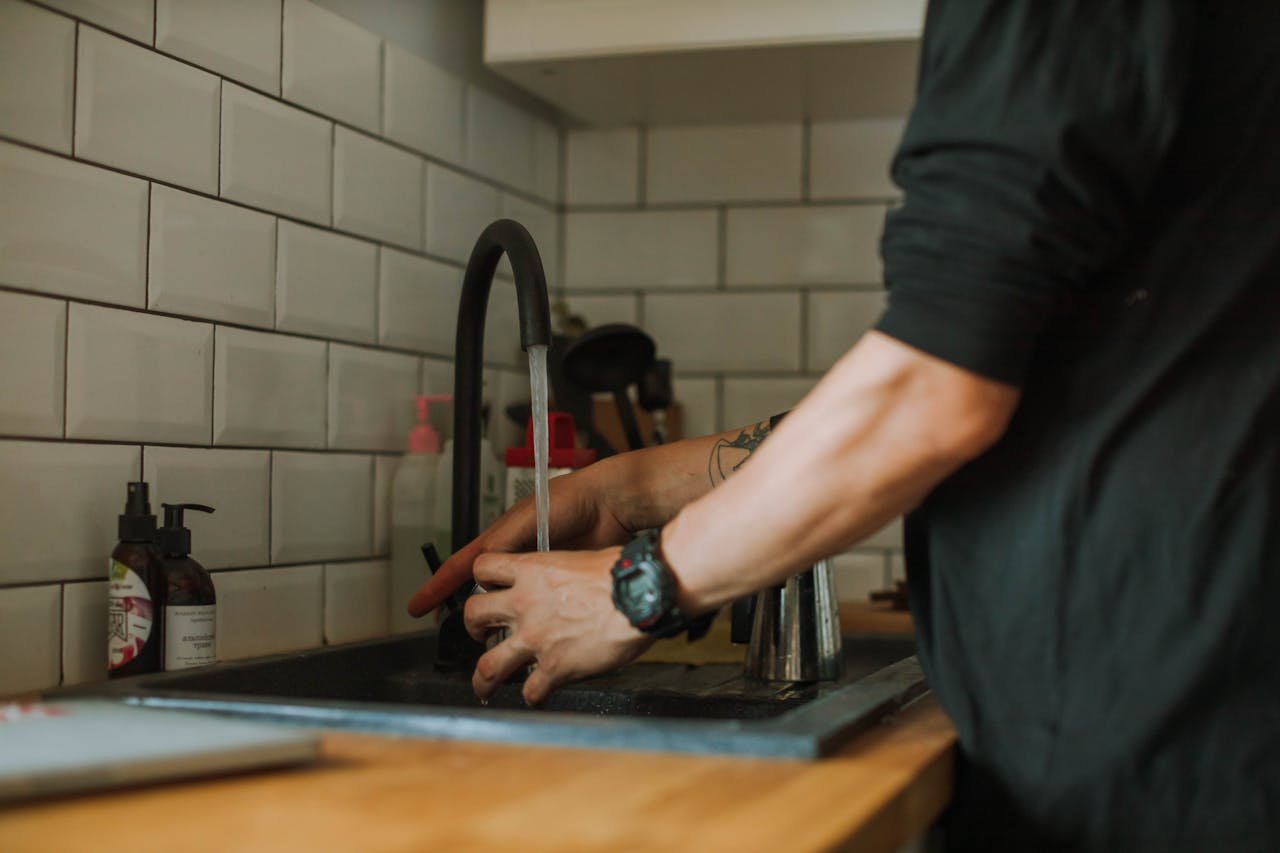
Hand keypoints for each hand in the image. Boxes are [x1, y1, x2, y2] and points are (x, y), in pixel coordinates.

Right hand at [407, 460, 635, 618]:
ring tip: (496, 644)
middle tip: (468, 638)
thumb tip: (480, 578)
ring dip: (501, 623)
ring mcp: (537, 574)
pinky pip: (538, 608)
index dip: (437, 588)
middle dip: (470, 616)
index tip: (416, 608)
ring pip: (509, 605)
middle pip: (482, 593)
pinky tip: (530, 635)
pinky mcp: (559, 586)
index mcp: (501, 540)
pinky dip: (531, 622)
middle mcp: (515, 558)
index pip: (461, 567)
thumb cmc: (570, 501)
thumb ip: (504, 546)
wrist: (611, 505)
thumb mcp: (528, 521)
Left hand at [463, 548, 654, 704]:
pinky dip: (532, 697)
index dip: (482, 582)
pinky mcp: (554, 667)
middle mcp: (525, 605)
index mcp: (532, 571)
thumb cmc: (621, 573)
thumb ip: (561, 573)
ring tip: (485, 686)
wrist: (640, 595)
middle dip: (472, 630)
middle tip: (480, 636)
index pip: (484, 568)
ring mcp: (535, 639)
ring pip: (488, 665)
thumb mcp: (580, 559)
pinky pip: (530, 691)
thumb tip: (566, 582)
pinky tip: (538, 696)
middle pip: (473, 616)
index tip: (487, 591)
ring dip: (483, 679)